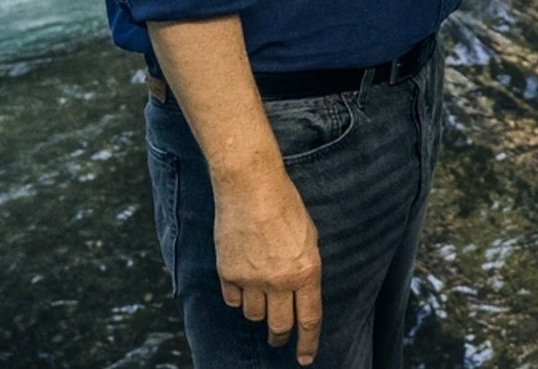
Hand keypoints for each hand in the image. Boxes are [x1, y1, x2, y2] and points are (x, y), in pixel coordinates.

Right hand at [214, 170, 324, 364]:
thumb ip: (305, 268)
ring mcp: (251, 279)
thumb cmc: (285, 206)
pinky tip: (242, 284)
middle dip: (280, 337)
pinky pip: (232, 300)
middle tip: (279, 340)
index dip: (308, 343)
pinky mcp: (228, 273)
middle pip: (279, 325)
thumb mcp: (309, 238)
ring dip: (259, 312)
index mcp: (306, 271)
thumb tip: (300, 292)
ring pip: (253, 315)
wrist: (250, 186)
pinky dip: (238, 297)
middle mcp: (279, 281)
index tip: (305, 358)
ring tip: (261, 296)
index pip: (309, 319)